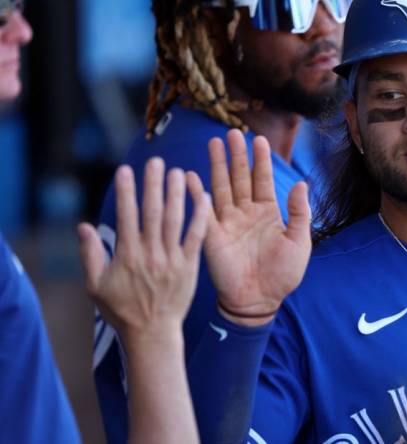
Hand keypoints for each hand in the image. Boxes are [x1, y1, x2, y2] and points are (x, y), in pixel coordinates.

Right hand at [78, 158, 209, 340]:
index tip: (125, 170)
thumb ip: (90, 255)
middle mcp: (151, 254)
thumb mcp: (96, 286)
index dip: (125, 192)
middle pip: (152, 213)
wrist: (152, 333)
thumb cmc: (121, 309)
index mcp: (127, 256)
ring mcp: (172, 260)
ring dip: (176, 195)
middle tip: (156, 161)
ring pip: (174, 221)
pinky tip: (204, 197)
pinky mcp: (190, 267)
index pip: (126, 216)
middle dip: (153, 185)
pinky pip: (196, 238)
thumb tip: (83, 226)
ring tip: (178, 171)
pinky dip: (200, 217)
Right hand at [204, 129, 311, 326]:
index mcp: (268, 213)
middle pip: (240, 177)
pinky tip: (189, 176)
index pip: (263, 180)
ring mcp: (228, 222)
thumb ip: (299, 212)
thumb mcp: (299, 241)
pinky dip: (195, 194)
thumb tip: (301, 183)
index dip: (261, 160)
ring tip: (212, 143)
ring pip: (221, 187)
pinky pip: (202, 211)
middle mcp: (246, 213)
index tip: (259, 139)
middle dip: (236, 155)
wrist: (260, 301)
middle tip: (231, 132)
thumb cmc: (283, 275)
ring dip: (217, 166)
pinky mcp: (212, 235)